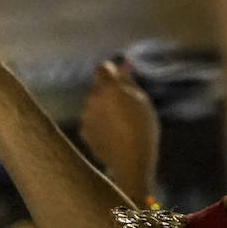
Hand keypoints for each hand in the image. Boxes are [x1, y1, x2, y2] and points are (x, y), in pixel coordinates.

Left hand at [78, 61, 160, 204]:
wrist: (131, 161)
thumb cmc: (143, 128)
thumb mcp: (142, 101)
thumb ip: (129, 82)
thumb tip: (124, 66)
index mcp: (108, 88)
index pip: (103, 68)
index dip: (112, 72)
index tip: (121, 78)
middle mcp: (92, 99)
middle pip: (98, 88)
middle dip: (108, 93)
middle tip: (125, 106)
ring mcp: (85, 117)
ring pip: (93, 106)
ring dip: (102, 109)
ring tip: (120, 124)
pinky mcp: (83, 132)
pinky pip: (91, 122)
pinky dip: (99, 125)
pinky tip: (112, 136)